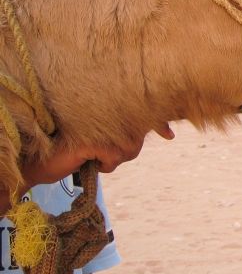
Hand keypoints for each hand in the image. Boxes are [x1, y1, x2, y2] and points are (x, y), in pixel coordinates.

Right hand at [21, 122, 174, 184]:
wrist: (39, 162)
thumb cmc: (75, 150)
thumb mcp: (106, 140)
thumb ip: (131, 132)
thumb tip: (168, 133)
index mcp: (110, 108)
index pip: (142, 113)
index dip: (159, 122)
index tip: (170, 135)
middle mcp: (106, 110)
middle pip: (138, 135)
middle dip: (127, 150)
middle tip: (105, 155)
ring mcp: (99, 123)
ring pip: (130, 147)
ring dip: (114, 159)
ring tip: (95, 157)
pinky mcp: (92, 138)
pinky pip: (115, 157)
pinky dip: (105, 165)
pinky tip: (88, 161)